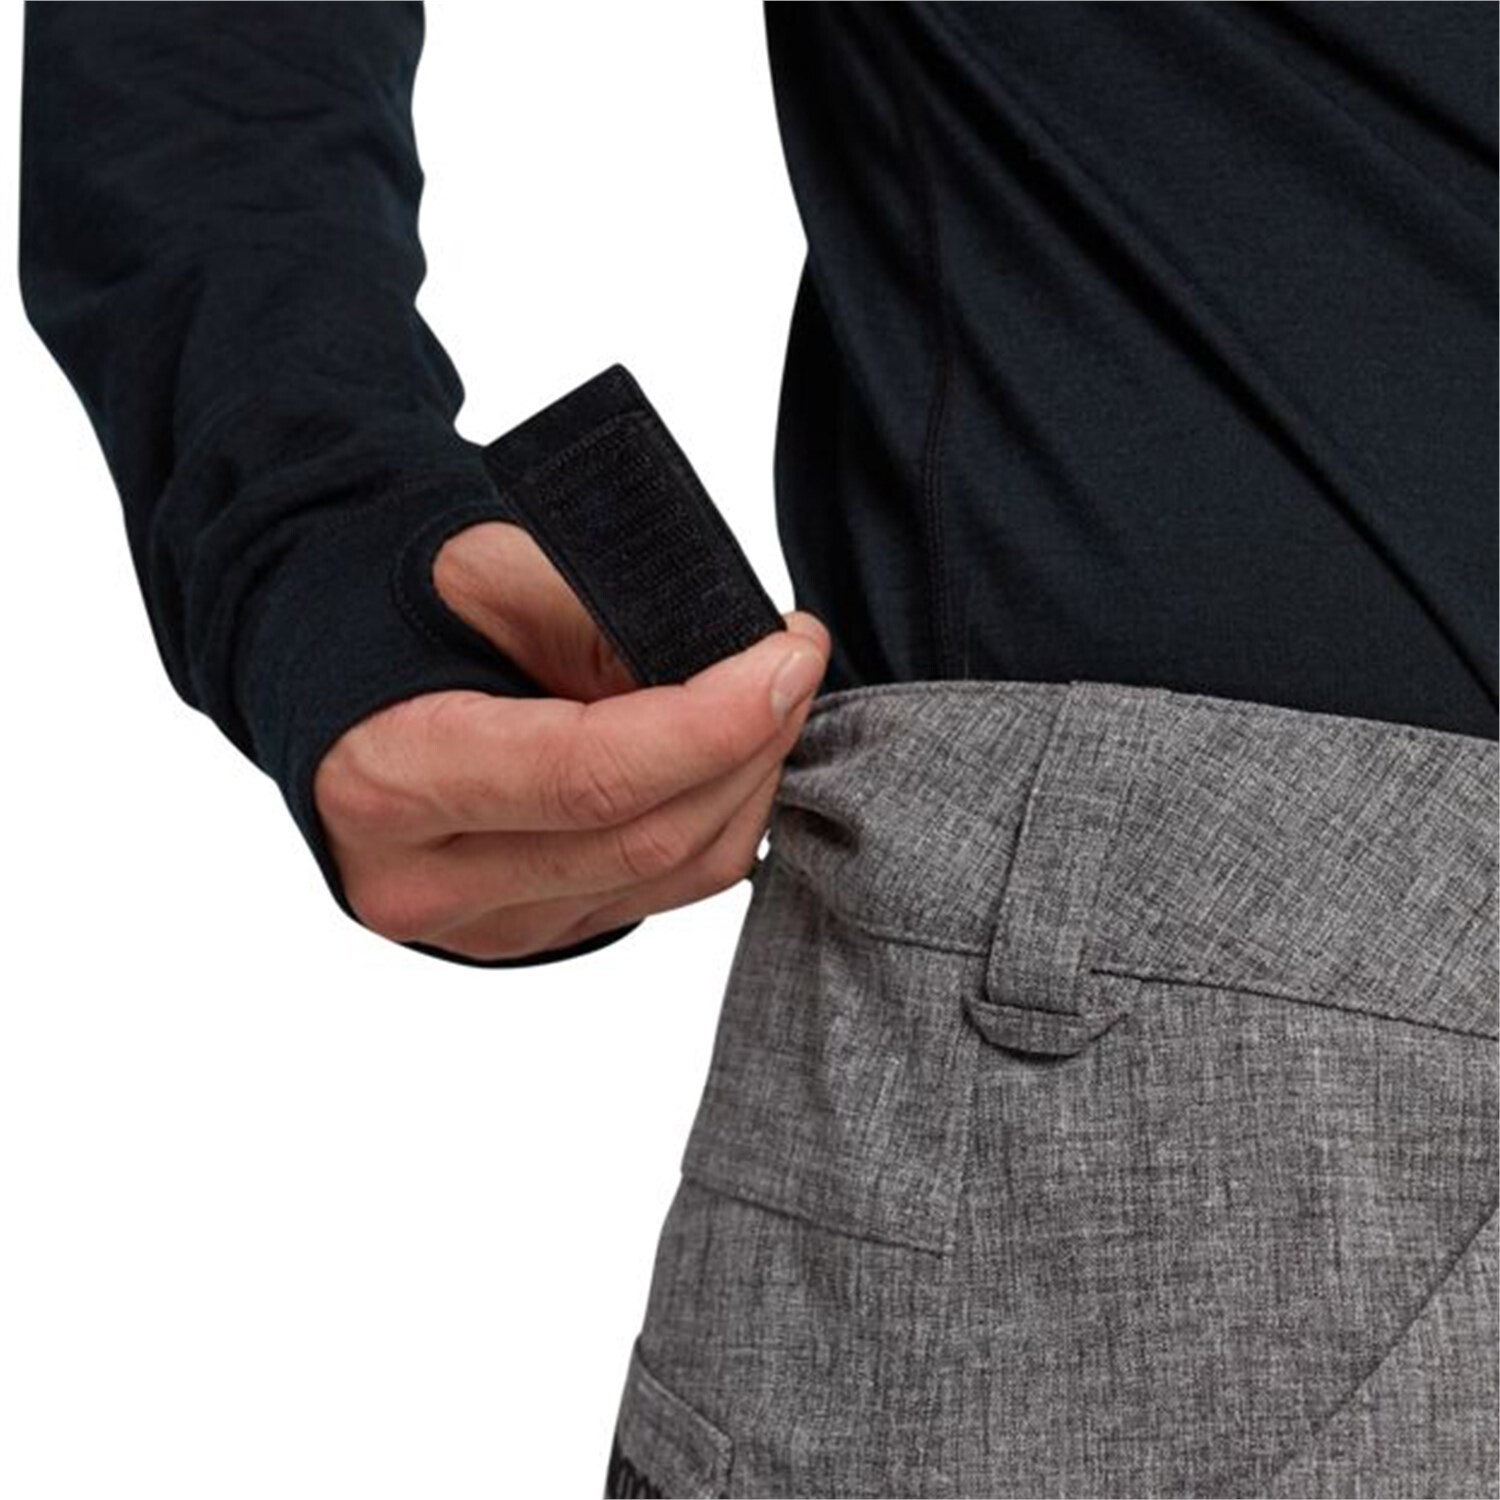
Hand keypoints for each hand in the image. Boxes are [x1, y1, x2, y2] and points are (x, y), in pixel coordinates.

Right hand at [312, 519, 830, 960]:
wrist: (351, 684)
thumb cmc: (411, 612)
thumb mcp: (495, 572)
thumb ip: (608, 619)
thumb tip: (737, 661)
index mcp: (391, 779)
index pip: (587, 776)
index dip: (711, 719)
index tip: (790, 651)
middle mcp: (427, 882)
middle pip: (644, 837)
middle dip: (749, 741)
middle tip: (793, 657)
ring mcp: (482, 929)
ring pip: (671, 875)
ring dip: (748, 781)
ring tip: (768, 695)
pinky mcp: (534, 938)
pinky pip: (665, 893)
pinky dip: (720, 820)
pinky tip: (728, 755)